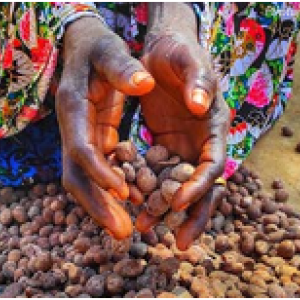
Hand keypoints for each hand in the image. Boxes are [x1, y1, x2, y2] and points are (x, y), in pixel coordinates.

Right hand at [56, 18, 153, 238]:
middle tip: (122, 233)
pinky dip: (112, 190)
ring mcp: (82, 137)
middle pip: (77, 176)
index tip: (122, 191)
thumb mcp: (110, 51)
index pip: (82, 148)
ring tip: (126, 229)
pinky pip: (100, 172)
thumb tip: (144, 82)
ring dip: (103, 206)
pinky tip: (131, 201)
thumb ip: (123, 67)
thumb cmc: (99, 49)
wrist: (86, 49)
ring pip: (86, 180)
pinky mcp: (95, 140)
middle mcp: (73, 129)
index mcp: (74, 108)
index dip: (99, 171)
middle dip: (97, 205)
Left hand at [135, 4, 229, 249]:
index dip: (199, 185)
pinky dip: (147, 189)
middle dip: (190, 214)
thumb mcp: (191, 61)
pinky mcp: (163, 146)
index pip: (212, 165)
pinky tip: (133, 202)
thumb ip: (199, 81)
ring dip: (164, 208)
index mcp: (214, 128)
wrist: (162, 53)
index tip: (179, 201)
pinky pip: (156, 173)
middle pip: (200, 186)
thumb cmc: (181, 54)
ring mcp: (181, 148)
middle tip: (177, 242)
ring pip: (176, 185)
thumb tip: (201, 105)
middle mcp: (199, 144)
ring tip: (146, 227)